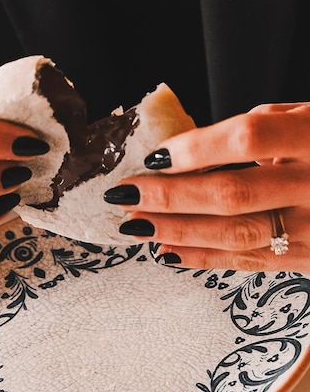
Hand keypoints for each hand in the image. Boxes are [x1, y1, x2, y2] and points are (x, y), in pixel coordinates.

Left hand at [104, 103, 309, 271]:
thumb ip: (265, 128)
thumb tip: (195, 147)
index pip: (249, 138)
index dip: (196, 147)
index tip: (153, 156)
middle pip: (233, 194)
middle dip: (171, 197)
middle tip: (126, 195)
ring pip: (237, 236)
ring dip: (178, 232)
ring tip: (136, 225)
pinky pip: (251, 263)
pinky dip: (205, 258)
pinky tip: (169, 250)